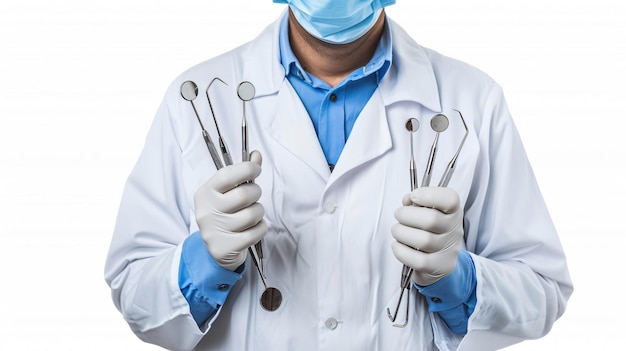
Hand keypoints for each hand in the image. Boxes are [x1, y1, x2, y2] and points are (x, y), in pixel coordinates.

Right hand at [194, 150, 266, 270]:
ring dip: (259, 212)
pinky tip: (253, 228)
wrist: (218, 248)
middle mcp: (206, 211)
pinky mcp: (225, 247)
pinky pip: (256, 232)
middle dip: (256, 193)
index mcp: (205, 193)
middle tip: (253, 196)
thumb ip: (242, 173)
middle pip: (244, 195)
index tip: (256, 168)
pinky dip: (260, 228)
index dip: (246, 169)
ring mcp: (214, 231)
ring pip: (253, 214)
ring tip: (252, 214)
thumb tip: (256, 155)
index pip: (226, 175)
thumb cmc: (225, 214)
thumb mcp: (228, 192)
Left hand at [391, 187, 463, 285]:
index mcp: (453, 211)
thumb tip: (407, 200)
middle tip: (399, 215)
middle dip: (406, 215)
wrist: (439, 259)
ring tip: (397, 231)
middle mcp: (454, 229)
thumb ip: (416, 201)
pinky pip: (417, 260)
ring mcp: (448, 250)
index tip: (413, 196)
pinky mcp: (438, 267)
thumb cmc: (430, 230)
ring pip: (422, 240)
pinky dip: (401, 251)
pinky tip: (398, 246)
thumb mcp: (427, 211)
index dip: (429, 195)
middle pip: (431, 220)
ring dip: (401, 233)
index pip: (450, 199)